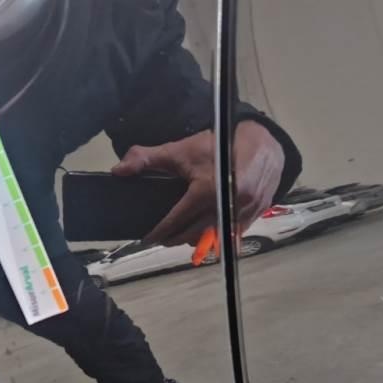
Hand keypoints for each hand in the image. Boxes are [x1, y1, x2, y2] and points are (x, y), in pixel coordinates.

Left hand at [112, 121, 284, 245]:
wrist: (263, 141)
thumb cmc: (220, 143)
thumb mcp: (181, 149)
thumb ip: (147, 159)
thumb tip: (119, 170)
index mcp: (206, 190)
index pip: (176, 219)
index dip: (160, 231)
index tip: (148, 238)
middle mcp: (225, 204)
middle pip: (194, 233)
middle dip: (175, 239)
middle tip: (163, 240)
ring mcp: (242, 212)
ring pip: (214, 236)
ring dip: (196, 240)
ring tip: (182, 237)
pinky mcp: (255, 215)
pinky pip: (233, 234)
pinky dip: (219, 236)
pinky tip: (209, 236)